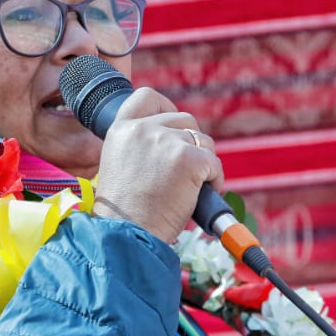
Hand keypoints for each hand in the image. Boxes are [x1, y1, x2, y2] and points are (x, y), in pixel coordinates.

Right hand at [90, 87, 223, 242]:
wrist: (128, 238)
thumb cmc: (127, 215)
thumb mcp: (122, 168)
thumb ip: (143, 148)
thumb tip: (176, 142)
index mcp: (121, 130)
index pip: (146, 97)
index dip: (166, 107)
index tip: (175, 126)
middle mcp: (142, 130)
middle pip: (185, 120)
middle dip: (192, 144)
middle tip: (185, 174)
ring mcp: (167, 142)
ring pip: (204, 142)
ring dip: (204, 164)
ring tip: (188, 191)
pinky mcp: (189, 159)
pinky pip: (215, 163)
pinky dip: (215, 181)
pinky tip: (199, 197)